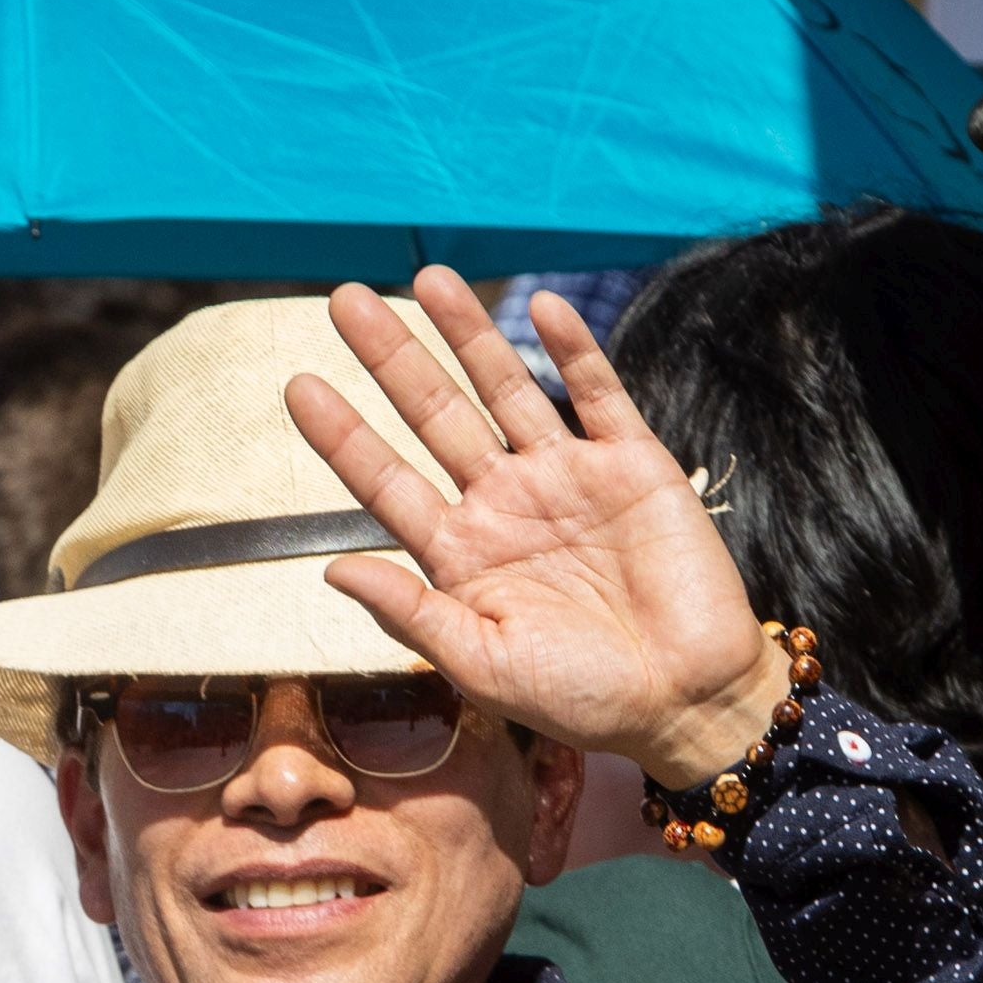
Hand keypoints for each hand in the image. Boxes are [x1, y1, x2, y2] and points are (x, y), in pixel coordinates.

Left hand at [288, 271, 780, 788]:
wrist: (684, 703)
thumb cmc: (581, 699)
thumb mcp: (481, 665)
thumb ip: (410, 613)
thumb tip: (332, 569)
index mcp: (461, 554)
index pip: (387, 480)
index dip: (344, 435)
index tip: (298, 386)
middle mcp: (505, 504)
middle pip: (435, 415)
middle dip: (391, 359)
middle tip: (341, 300)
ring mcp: (567, 478)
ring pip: (504, 389)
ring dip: (467, 334)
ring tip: (428, 279)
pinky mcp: (634, 465)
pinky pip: (597, 395)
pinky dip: (572, 350)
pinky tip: (538, 308)